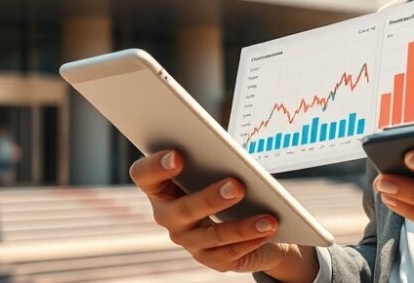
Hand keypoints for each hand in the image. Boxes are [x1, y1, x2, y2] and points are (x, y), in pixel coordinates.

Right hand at [128, 150, 319, 280]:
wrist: (241, 214)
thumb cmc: (221, 178)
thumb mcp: (214, 165)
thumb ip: (212, 159)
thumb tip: (232, 158)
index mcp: (160, 186)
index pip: (144, 175)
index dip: (156, 166)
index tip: (178, 155)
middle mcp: (167, 215)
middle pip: (183, 209)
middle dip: (211, 198)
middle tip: (237, 185)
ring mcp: (187, 240)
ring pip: (212, 235)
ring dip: (243, 226)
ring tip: (268, 218)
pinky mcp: (209, 258)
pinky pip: (230, 253)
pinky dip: (252, 241)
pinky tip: (269, 231)